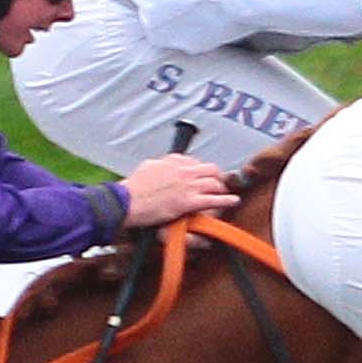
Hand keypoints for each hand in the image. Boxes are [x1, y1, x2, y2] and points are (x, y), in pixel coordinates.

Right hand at [120, 153, 240, 229]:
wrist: (128, 201)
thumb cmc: (134, 188)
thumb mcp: (147, 167)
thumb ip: (160, 164)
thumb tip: (164, 165)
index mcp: (173, 160)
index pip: (195, 161)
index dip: (200, 170)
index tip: (201, 175)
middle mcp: (183, 170)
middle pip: (210, 169)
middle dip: (216, 176)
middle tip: (217, 183)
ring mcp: (188, 186)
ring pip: (215, 183)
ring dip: (221, 188)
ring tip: (224, 192)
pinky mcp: (189, 202)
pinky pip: (214, 200)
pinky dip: (226, 201)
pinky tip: (233, 201)